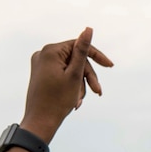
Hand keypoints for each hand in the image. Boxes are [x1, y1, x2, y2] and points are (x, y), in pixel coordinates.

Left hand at [20, 27, 113, 141]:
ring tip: (79, 101)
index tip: (110, 66)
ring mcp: (40, 64)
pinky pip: (62, 75)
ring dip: (79, 84)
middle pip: (75, 59)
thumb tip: (89, 29)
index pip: (79, 46)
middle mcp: (43, 54)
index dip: (96, 56)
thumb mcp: (75, 74)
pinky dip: (71, 86)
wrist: (40, 122)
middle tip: (97, 92)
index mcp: (50, 51)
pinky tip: (74, 101)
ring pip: (70, 69)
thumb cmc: (58, 100)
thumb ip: (82, 50)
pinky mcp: (40, 74)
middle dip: (87, 77)